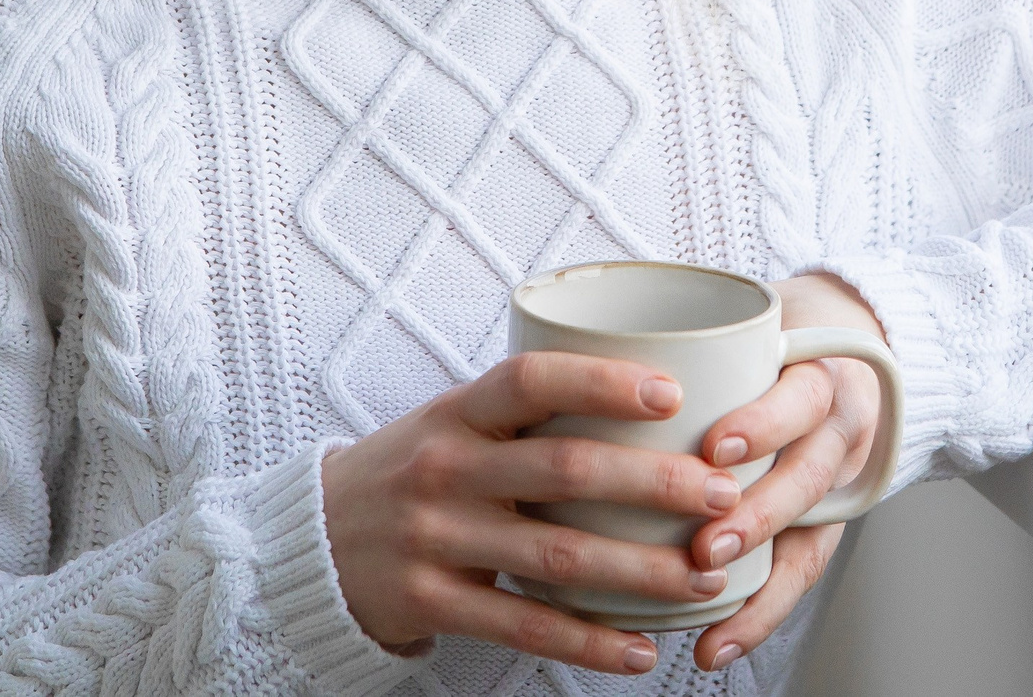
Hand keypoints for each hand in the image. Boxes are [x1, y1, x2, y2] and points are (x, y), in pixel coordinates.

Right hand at [321, 352, 746, 674]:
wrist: (310, 543)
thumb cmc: (412, 471)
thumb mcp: (449, 422)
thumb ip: (524, 410)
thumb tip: (647, 387)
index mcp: (456, 413)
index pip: (530, 381)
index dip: (602, 382)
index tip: (673, 392)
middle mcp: (445, 470)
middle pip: (565, 471)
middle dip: (654, 484)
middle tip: (722, 493)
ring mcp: (436, 539)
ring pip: (557, 558)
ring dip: (640, 572)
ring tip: (704, 577)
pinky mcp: (432, 602)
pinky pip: (523, 627)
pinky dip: (587, 643)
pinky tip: (639, 651)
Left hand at [686, 274, 888, 673]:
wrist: (836, 348)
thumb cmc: (770, 338)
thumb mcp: (747, 321)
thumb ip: (686, 334)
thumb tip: (569, 337)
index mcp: (815, 373)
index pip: (800, 398)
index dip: (763, 426)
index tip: (717, 448)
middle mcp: (833, 432)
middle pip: (808, 477)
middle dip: (757, 515)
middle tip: (704, 544)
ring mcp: (831, 481)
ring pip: (808, 535)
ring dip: (755, 576)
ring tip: (704, 593)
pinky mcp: (821, 524)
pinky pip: (798, 576)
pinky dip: (758, 616)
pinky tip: (715, 646)